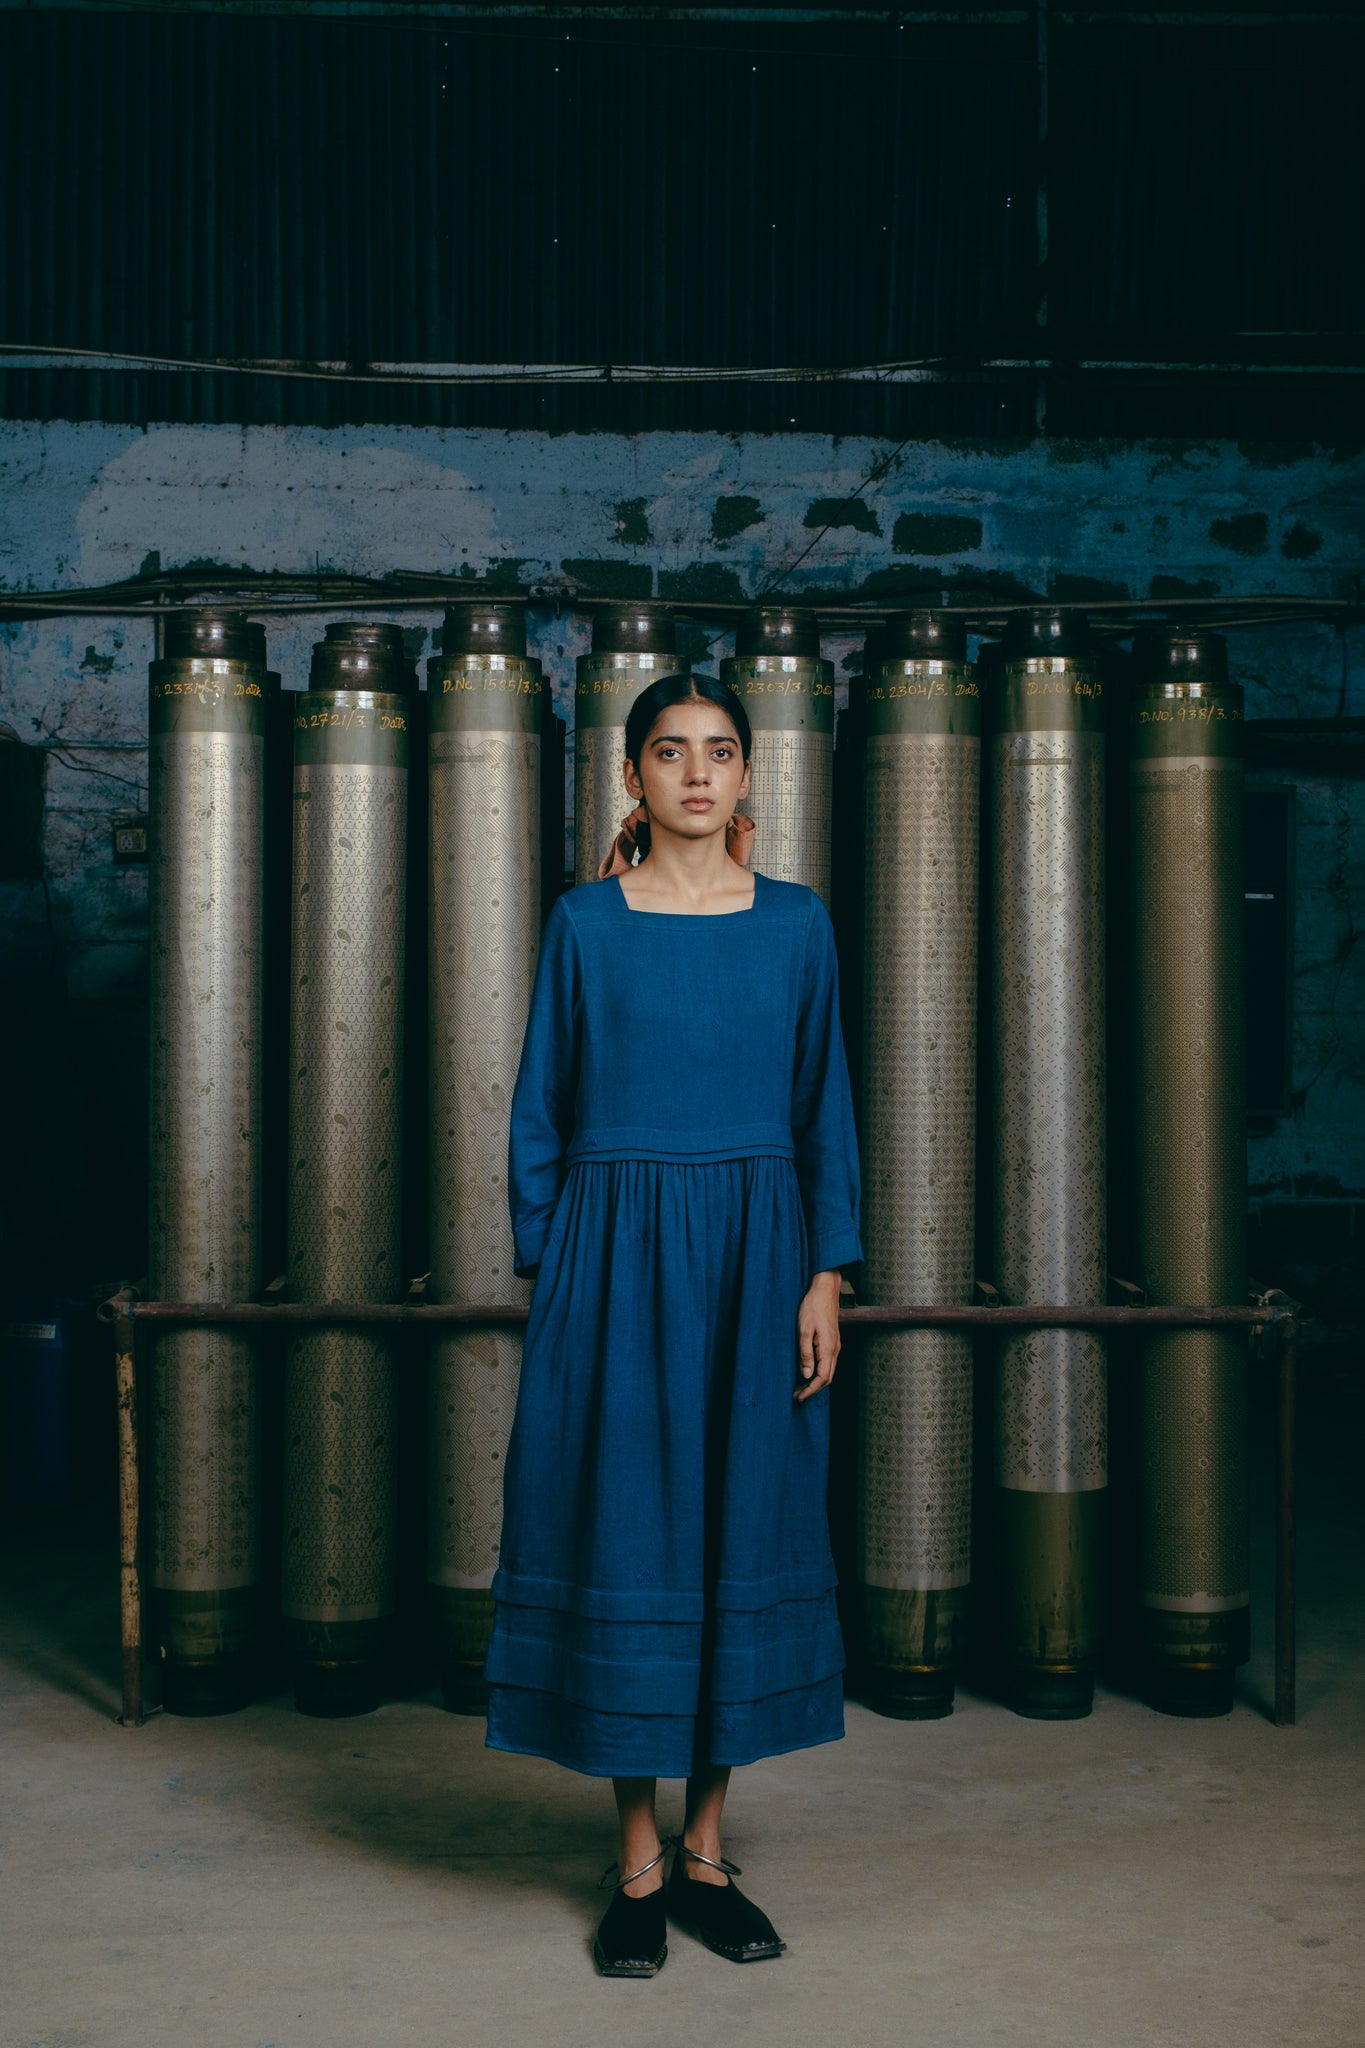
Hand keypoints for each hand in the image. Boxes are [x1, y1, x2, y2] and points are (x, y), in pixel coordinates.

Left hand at [795, 1270, 841, 1402]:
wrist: (825, 1290)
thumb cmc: (812, 1307)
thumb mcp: (804, 1330)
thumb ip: (805, 1353)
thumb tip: (807, 1375)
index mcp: (828, 1349)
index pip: (822, 1378)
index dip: (810, 1390)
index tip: (798, 1397)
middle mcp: (835, 1349)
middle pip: (827, 1378)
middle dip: (812, 1389)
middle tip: (796, 1395)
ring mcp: (836, 1345)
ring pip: (828, 1371)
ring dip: (815, 1381)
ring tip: (800, 1386)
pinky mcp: (833, 1341)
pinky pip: (828, 1362)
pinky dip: (819, 1371)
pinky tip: (808, 1370)